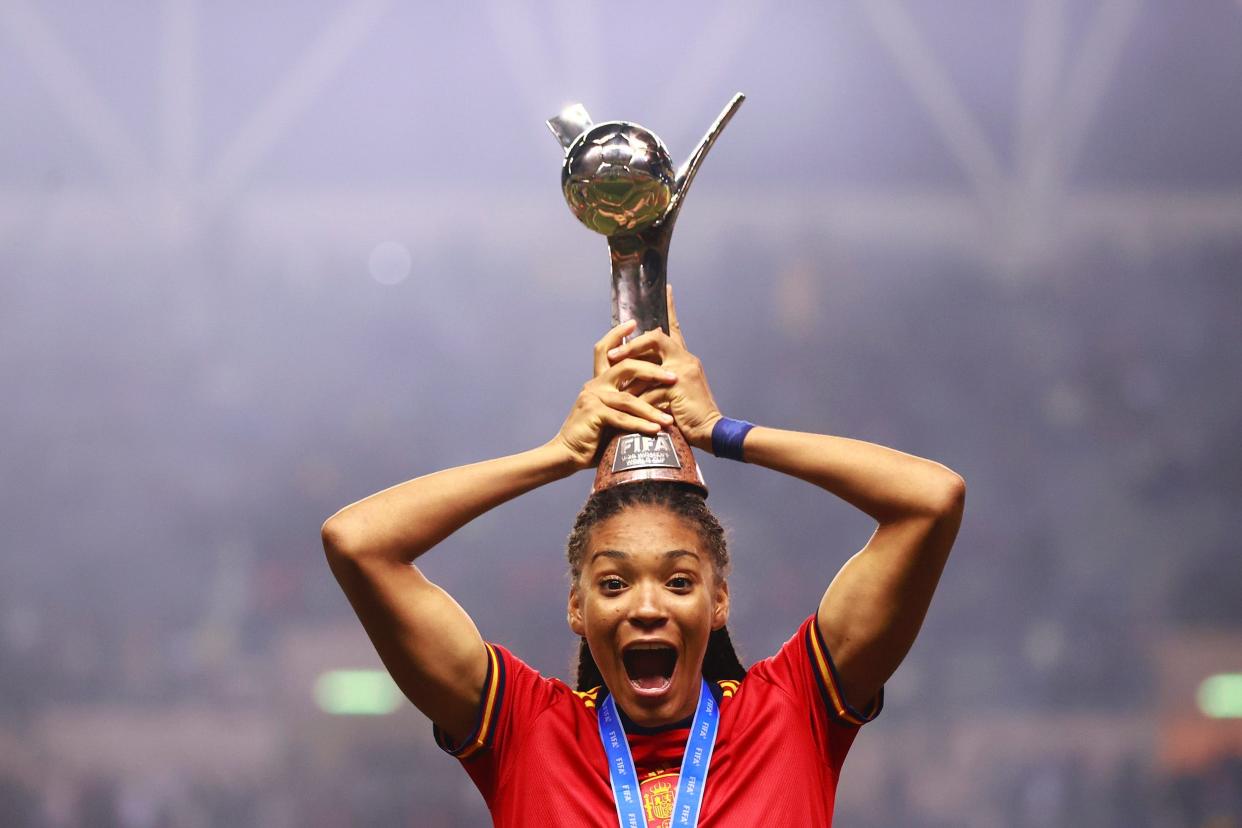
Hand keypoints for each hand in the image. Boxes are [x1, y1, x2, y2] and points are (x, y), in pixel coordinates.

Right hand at [551, 319, 678, 469]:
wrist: (568, 454)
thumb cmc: (593, 437)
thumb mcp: (612, 414)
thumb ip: (626, 402)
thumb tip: (654, 396)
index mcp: (598, 381)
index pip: (607, 350)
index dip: (618, 334)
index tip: (634, 323)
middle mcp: (595, 384)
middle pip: (626, 366)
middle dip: (652, 370)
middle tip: (673, 378)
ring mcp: (593, 398)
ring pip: (629, 397)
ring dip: (652, 409)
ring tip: (669, 419)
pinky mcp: (593, 414)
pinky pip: (622, 418)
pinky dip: (641, 425)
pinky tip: (656, 430)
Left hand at [604, 286, 722, 451]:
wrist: (712, 432)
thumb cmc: (690, 415)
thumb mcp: (673, 390)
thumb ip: (658, 376)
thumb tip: (633, 370)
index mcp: (684, 357)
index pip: (675, 328)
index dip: (670, 308)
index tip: (668, 289)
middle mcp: (685, 359)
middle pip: (655, 338)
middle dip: (631, 346)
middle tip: (612, 354)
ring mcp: (683, 371)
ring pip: (648, 364)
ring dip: (628, 374)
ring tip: (613, 383)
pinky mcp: (679, 386)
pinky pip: (649, 388)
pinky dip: (637, 399)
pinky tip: (629, 408)